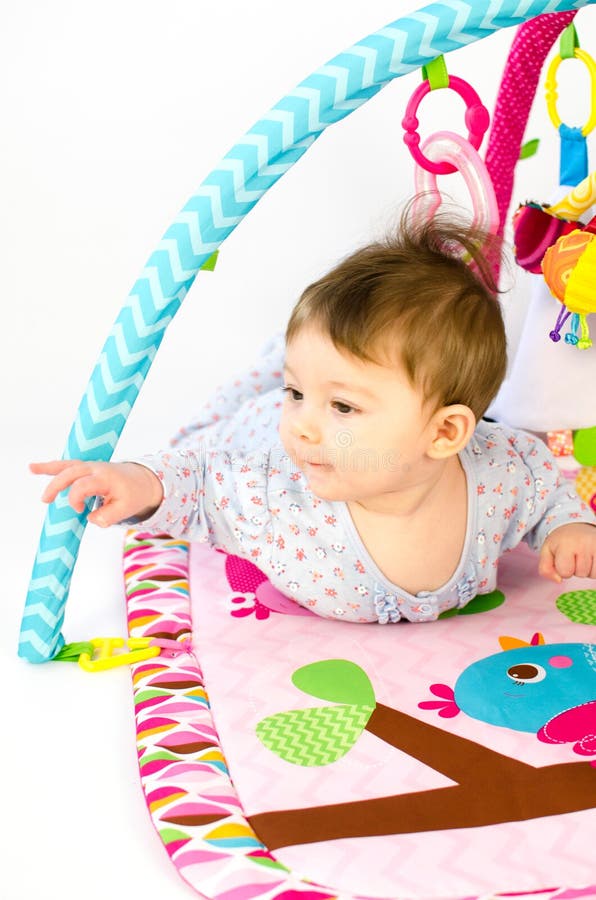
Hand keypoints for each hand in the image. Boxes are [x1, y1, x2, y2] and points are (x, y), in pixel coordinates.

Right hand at [30, 459, 163, 526]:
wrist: (144, 480)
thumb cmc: (134, 494)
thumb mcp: (127, 508)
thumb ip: (109, 516)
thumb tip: (91, 519)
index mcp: (105, 477)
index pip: (82, 486)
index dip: (75, 499)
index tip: (81, 511)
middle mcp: (96, 468)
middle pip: (71, 472)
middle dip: (56, 485)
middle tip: (45, 501)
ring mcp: (91, 467)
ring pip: (68, 464)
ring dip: (49, 468)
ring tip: (31, 468)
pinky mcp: (87, 469)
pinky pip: (67, 465)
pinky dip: (52, 466)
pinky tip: (34, 467)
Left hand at [538, 522, 595, 582]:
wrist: (578, 526)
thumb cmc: (562, 542)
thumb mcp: (547, 552)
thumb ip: (546, 568)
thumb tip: (559, 580)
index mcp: (566, 544)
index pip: (565, 572)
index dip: (562, 569)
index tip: (564, 558)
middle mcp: (584, 543)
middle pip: (581, 574)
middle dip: (576, 569)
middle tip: (575, 555)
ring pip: (593, 574)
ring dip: (588, 569)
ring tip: (584, 556)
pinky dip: (595, 568)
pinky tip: (592, 557)